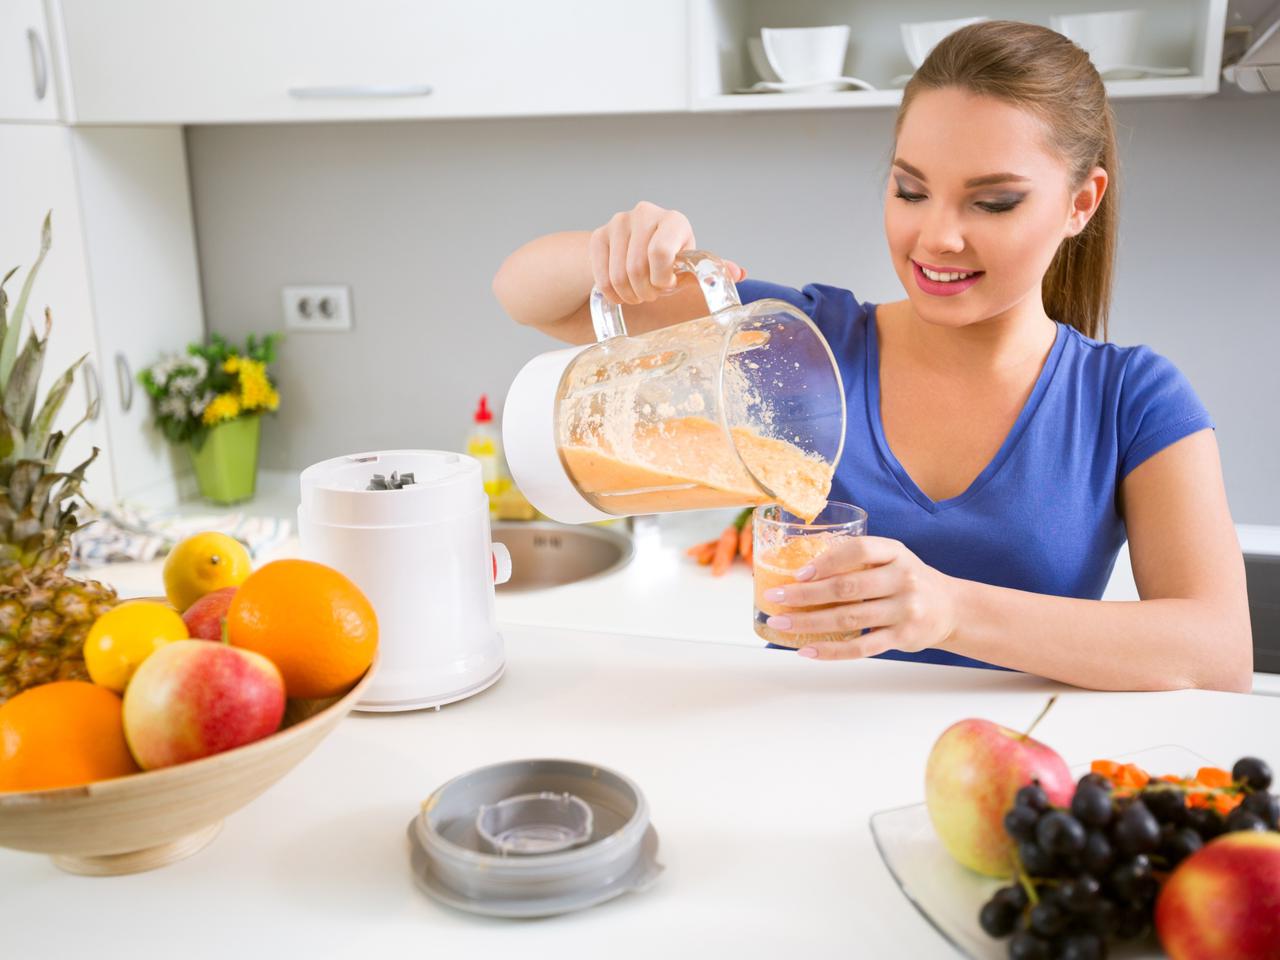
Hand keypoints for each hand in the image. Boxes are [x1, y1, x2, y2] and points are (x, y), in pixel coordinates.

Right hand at [587, 201, 744, 304]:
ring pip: (619, 276)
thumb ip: (711, 269)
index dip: (662, 279)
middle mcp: (645, 213)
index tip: (667, 285)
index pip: (660, 253)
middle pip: (637, 268)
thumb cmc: (668, 257)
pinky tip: (621, 293)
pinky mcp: (598, 235)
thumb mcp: (688, 263)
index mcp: (674, 220)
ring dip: (630, 295)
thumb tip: (739, 274)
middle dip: (646, 291)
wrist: (634, 246)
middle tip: (651, 295)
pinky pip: (602, 278)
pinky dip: (612, 294)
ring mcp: (618, 222)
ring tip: (638, 293)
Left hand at [761, 536, 959, 659]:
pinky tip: (807, 649)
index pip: (859, 550)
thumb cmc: (906, 580)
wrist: (949, 608)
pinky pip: (861, 647)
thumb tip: (800, 571)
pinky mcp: (903, 637)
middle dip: (805, 595)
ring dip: (809, 623)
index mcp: (895, 552)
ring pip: (849, 618)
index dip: (827, 561)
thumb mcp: (891, 558)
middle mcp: (902, 579)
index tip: (798, 573)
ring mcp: (904, 609)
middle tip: (775, 598)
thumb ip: (857, 559)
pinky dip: (832, 651)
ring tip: (782, 624)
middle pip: (847, 587)